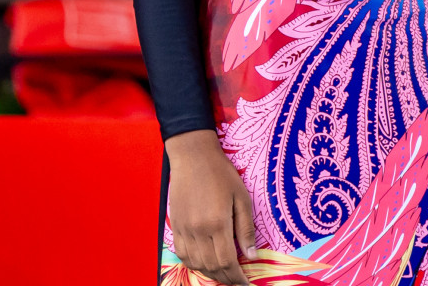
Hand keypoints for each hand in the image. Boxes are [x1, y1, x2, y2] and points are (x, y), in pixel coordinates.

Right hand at [164, 129, 256, 285]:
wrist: (193, 155)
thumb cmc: (221, 173)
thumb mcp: (241, 197)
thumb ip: (245, 229)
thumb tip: (251, 255)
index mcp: (217, 223)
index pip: (227, 262)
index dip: (237, 278)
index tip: (246, 283)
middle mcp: (198, 229)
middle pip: (212, 267)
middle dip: (226, 278)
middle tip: (237, 280)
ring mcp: (184, 229)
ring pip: (196, 264)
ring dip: (210, 273)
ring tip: (223, 274)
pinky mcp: (176, 225)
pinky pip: (182, 254)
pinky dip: (194, 264)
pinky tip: (204, 262)